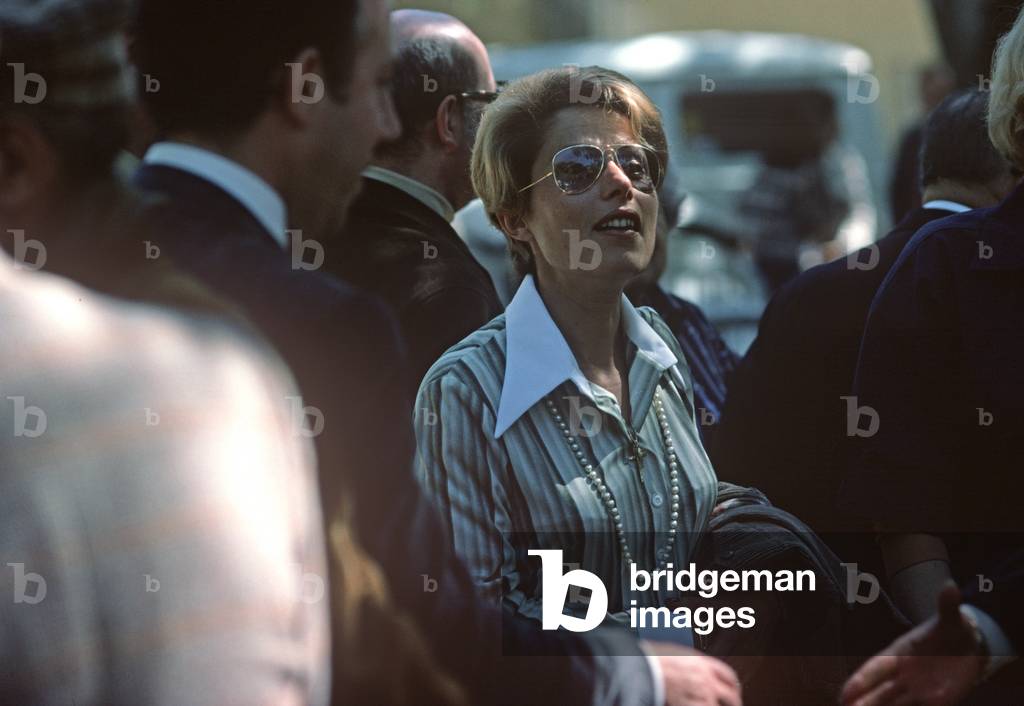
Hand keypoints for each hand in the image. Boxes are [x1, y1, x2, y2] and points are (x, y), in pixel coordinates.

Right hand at [644, 641, 741, 705]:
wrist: (647, 668)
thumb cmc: (656, 658)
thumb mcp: (677, 653)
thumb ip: (690, 662)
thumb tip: (690, 665)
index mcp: (704, 663)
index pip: (729, 675)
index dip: (734, 684)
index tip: (734, 688)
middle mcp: (707, 680)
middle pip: (731, 695)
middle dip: (734, 702)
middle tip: (734, 704)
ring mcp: (701, 695)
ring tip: (709, 705)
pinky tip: (696, 705)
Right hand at [840, 582, 985, 705]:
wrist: (968, 647)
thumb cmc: (952, 630)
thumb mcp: (952, 619)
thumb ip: (947, 606)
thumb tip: (950, 587)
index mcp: (900, 652)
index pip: (876, 667)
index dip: (860, 681)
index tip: (845, 695)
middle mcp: (902, 673)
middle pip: (878, 691)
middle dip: (864, 702)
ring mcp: (916, 689)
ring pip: (892, 704)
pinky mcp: (932, 701)